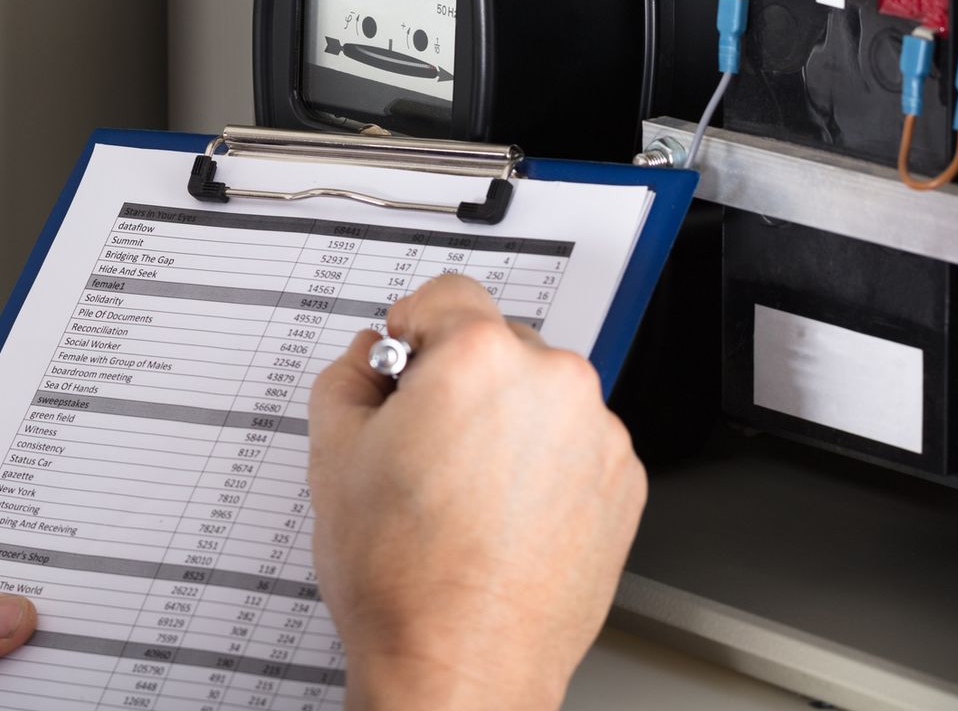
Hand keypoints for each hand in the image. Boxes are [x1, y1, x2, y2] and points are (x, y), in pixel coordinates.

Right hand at [308, 274, 646, 710]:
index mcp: (479, 357)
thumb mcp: (333, 451)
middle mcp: (552, 383)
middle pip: (497, 344)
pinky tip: (501, 515)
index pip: (445, 294)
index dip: (409, 330)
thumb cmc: (403, 573)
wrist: (461, 662)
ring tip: (463, 492)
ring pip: (539, 397)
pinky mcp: (624, 485)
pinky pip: (575, 446)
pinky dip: (544, 467)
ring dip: (507, 422)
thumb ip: (349, 375)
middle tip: (423, 443)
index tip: (403, 361)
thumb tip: (371, 360)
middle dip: (459, 380)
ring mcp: (598, 436)